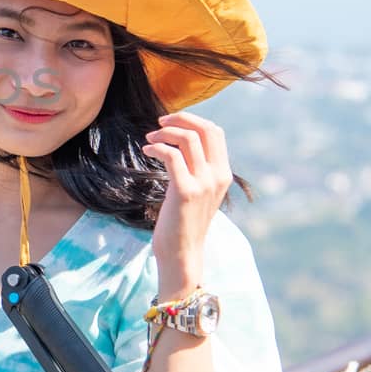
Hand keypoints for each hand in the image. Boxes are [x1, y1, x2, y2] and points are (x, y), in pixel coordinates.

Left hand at [141, 111, 230, 290]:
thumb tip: (183, 143)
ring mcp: (203, 184)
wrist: (181, 252)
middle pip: (205, 129)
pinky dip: (157, 148)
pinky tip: (147, 151)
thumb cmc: (184, 221)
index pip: (215, 132)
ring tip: (150, 140)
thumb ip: (198, 169)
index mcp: (223, 174)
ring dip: (165, 133)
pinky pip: (172, 156)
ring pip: (188, 139)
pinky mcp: (185, 192)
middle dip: (181, 118)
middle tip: (159, 123)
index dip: (193, 120)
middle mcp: (217, 176)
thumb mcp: (198, 192)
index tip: (171, 123)